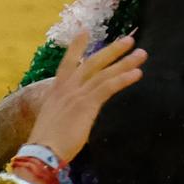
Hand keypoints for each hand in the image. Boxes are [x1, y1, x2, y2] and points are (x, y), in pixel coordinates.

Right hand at [28, 35, 145, 164]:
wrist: (42, 152)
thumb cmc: (47, 145)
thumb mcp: (55, 121)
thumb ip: (66, 112)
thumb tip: (74, 116)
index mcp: (56, 91)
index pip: (68, 63)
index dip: (76, 47)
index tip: (84, 31)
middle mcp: (66, 88)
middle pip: (92, 62)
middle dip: (112, 50)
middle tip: (129, 40)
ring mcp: (76, 94)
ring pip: (104, 72)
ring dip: (124, 62)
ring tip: (141, 54)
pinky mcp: (86, 104)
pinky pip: (108, 87)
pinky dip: (123, 79)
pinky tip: (137, 74)